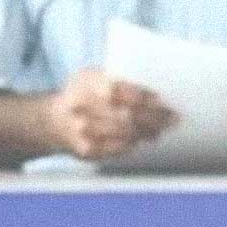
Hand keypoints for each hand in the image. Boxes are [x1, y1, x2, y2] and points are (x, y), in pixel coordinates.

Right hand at [45, 68, 174, 160]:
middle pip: (124, 115)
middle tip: (173, 118)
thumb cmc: (84, 95)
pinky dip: (134, 143)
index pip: (116, 91)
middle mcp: (79, 106)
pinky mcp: (86, 150)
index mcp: (85, 82)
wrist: (53, 120)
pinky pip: (118, 148)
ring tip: (161, 129)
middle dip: (153, 118)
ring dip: (148, 132)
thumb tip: (160, 88)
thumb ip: (119, 79)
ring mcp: (81, 130)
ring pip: (124, 134)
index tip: (161, 101)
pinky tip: (143, 138)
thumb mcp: (94, 77)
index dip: (142, 98)